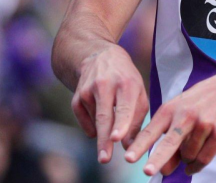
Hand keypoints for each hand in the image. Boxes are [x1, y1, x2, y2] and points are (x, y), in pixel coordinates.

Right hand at [71, 44, 148, 163]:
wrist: (99, 55)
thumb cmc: (125, 78)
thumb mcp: (138, 91)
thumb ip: (137, 119)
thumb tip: (129, 145)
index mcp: (126, 83)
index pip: (124, 107)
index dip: (120, 123)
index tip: (116, 138)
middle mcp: (105, 84)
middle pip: (104, 117)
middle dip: (105, 140)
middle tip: (105, 160)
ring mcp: (88, 90)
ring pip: (95, 121)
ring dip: (104, 132)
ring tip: (108, 137)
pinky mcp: (77, 96)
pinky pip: (84, 120)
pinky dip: (93, 127)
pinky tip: (99, 120)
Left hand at [125, 72, 215, 175]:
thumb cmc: (198, 103)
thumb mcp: (179, 114)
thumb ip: (168, 140)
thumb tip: (163, 169)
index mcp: (170, 109)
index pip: (151, 131)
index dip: (139, 146)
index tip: (129, 158)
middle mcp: (187, 115)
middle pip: (170, 143)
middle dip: (157, 158)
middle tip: (147, 171)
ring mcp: (205, 123)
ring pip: (188, 155)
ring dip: (185, 159)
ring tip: (189, 149)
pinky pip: (204, 158)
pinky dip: (196, 166)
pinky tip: (192, 166)